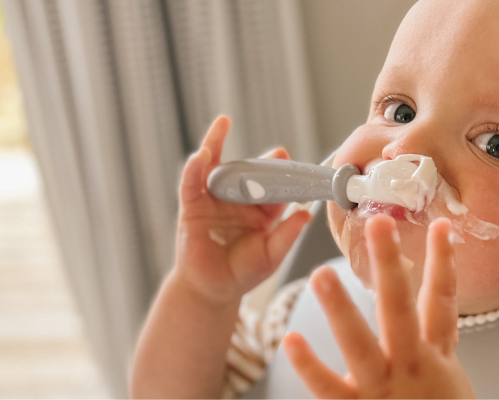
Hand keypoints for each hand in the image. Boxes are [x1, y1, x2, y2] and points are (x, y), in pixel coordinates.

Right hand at [175, 116, 311, 303]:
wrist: (212, 291)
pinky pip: (191, 184)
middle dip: (262, 161)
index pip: (274, 187)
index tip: (299, 169)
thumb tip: (307, 215)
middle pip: (248, 171)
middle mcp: (237, 200)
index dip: (285, 176)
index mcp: (261, 210)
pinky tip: (200, 155)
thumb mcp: (271, 255)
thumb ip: (287, 235)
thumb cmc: (242, 273)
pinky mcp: (192, 207)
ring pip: (215, 167)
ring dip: (215, 143)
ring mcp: (214, 201)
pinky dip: (194, 168)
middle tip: (279, 154)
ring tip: (222, 124)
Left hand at [283, 215, 475, 398]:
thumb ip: (435, 342)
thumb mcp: (449, 381)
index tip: (443, 226)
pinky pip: (331, 389)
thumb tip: (430, 305)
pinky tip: (291, 341)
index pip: (443, 301)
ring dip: (341, 310)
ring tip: (322, 276)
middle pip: (402, 309)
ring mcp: (383, 390)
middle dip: (389, 266)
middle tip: (377, 226)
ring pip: (362, 344)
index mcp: (435, 357)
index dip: (444, 262)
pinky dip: (311, 366)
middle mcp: (412, 367)